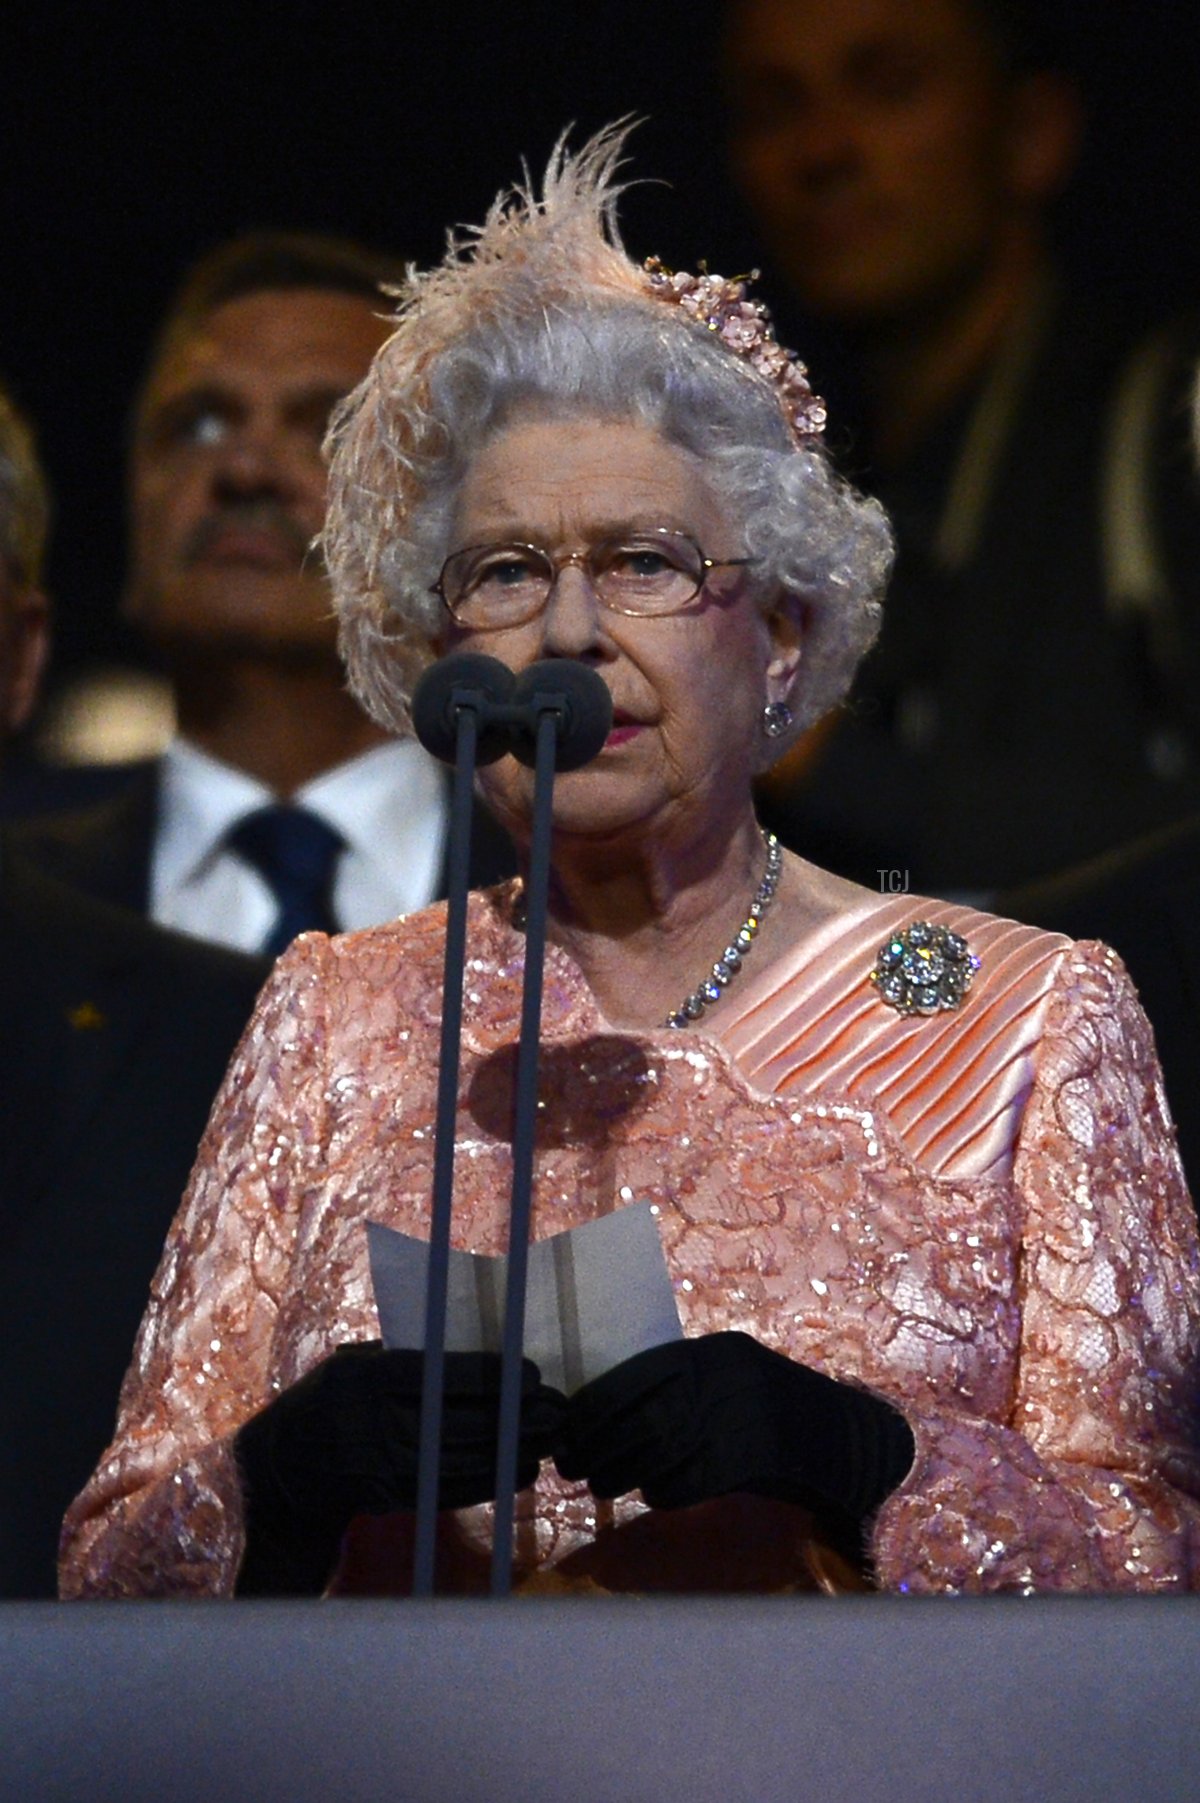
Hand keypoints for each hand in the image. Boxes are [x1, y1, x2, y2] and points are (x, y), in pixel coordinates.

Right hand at [235, 1342, 565, 1593]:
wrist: (278, 1472)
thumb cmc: (325, 1401)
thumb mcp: (352, 1364)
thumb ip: (404, 1356)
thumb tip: (473, 1346)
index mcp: (368, 1376)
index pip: (441, 1372)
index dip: (492, 1375)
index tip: (531, 1373)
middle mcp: (376, 1422)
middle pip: (462, 1420)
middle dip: (517, 1416)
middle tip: (558, 1408)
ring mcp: (384, 1465)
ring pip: (464, 1459)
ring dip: (514, 1451)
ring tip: (550, 1438)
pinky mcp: (393, 1498)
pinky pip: (452, 1490)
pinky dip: (491, 1480)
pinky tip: (519, 1468)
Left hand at [553, 1331, 912, 1517]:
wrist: (854, 1441)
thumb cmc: (781, 1413)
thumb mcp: (731, 1383)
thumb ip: (683, 1389)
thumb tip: (607, 1416)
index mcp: (716, 1351)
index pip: (636, 1374)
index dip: (594, 1407)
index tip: (570, 1431)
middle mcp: (727, 1376)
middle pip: (641, 1415)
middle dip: (599, 1445)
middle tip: (575, 1468)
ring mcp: (744, 1415)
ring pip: (660, 1449)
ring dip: (623, 1472)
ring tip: (605, 1485)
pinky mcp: (757, 1457)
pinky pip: (691, 1480)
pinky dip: (665, 1492)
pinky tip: (657, 1496)